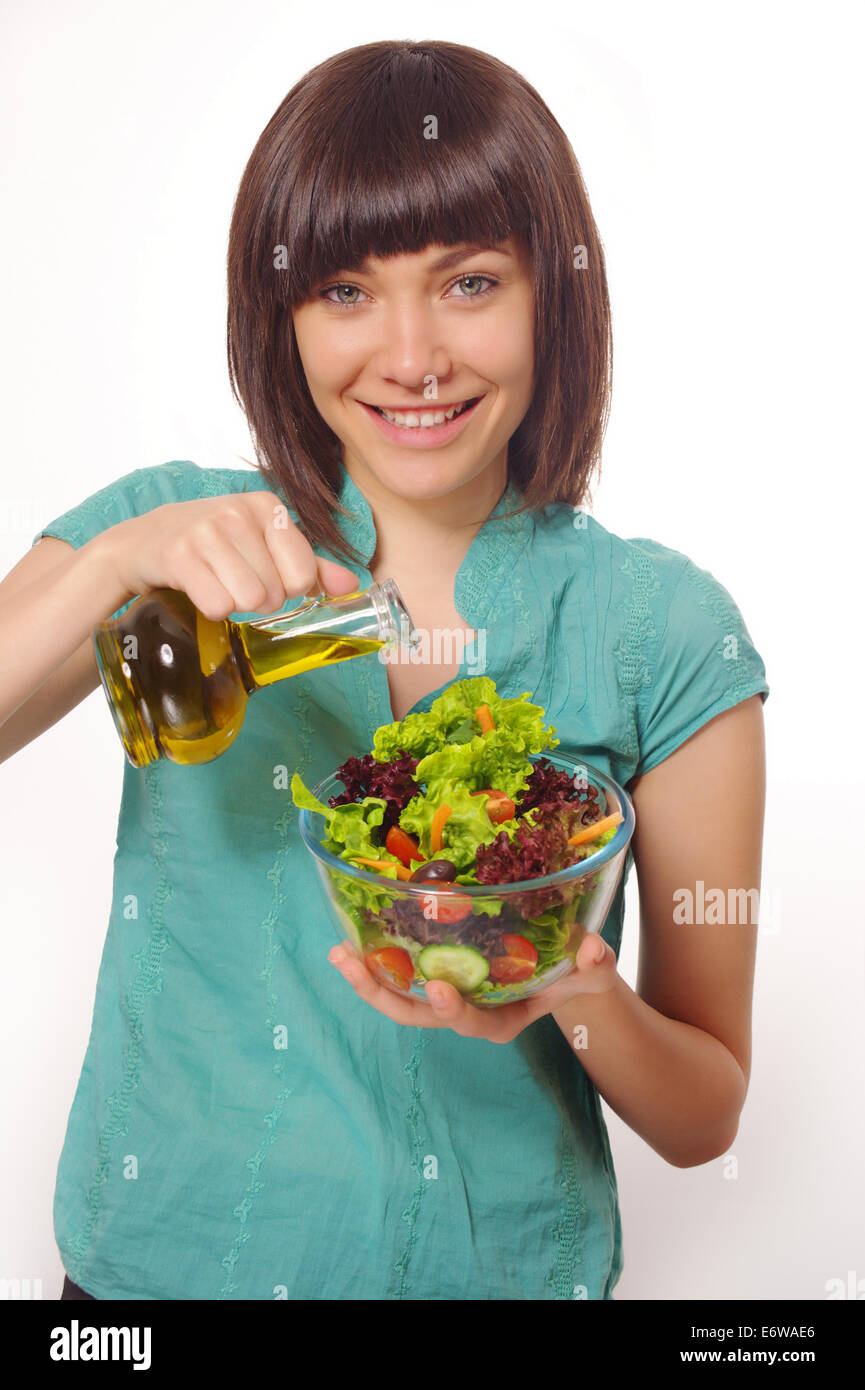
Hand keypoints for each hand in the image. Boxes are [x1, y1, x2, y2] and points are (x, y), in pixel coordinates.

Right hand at [96, 489, 358, 618]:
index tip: (263, 576)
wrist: (146, 540)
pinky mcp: (178, 555)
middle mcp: (239, 512)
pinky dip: (210, 608)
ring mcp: (206, 531)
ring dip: (233, 605)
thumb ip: (310, 564)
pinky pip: (216, 605)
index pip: (302, 575)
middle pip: (274, 593)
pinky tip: (198, 589)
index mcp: (268, 507)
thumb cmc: (215, 544)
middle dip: (256, 600)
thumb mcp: (263, 544)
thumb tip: (352, 585)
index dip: (286, 589)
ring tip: (217, 584)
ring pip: (247, 600)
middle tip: (232, 580)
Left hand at [327, 932, 618, 1043]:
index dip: (455, 1011)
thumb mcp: (591, 968)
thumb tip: (591, 950)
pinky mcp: (436, 977)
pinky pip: (400, 976)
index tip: (439, 988)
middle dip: (385, 995)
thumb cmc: (577, 971)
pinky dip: (374, 962)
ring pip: (400, 999)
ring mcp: (448, 997)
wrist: (563, 970)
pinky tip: (349, 942)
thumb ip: (593, 962)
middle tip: (356, 967)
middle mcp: (468, 1014)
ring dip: (366, 979)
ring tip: (338, 955)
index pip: (475, 1023)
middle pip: (420, 1016)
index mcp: (502, 1021)